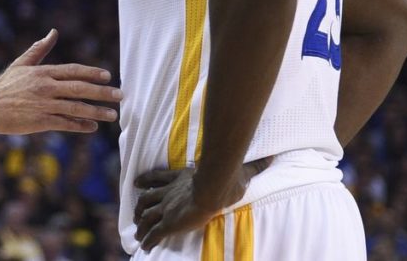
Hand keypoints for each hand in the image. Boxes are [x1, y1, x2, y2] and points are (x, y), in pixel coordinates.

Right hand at [0, 29, 121, 134]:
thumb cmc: (5, 86)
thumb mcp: (21, 64)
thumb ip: (39, 49)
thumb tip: (53, 32)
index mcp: (43, 72)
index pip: (73, 71)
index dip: (91, 73)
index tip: (107, 76)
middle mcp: (46, 88)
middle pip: (79, 89)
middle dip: (102, 92)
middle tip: (119, 95)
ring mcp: (44, 105)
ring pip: (76, 108)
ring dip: (96, 111)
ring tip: (113, 114)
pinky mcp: (41, 122)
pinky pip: (65, 123)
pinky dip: (80, 126)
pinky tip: (92, 127)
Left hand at [133, 157, 271, 249]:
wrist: (212, 189)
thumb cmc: (224, 180)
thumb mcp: (237, 172)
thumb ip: (252, 166)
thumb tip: (270, 159)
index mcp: (180, 179)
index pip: (157, 178)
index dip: (145, 181)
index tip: (137, 183)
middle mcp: (169, 192)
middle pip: (147, 198)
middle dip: (140, 207)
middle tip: (136, 214)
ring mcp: (167, 207)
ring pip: (146, 216)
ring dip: (141, 224)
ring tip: (138, 233)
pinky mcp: (169, 222)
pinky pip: (154, 233)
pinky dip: (147, 239)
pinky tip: (145, 246)